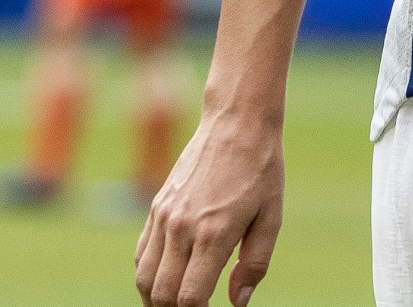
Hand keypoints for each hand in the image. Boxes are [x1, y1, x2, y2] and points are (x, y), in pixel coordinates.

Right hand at [135, 105, 284, 306]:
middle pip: (161, 294)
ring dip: (155, 300)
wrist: (235, 122)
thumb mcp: (271, 219)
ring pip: (143, 277)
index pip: (190, 297)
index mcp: (213, 234)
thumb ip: (254, 265)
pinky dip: (148, 275)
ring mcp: (164, 216)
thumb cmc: (260, 171)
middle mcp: (181, 227)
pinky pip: (141, 253)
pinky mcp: (156, 206)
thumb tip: (237, 303)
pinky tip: (165, 281)